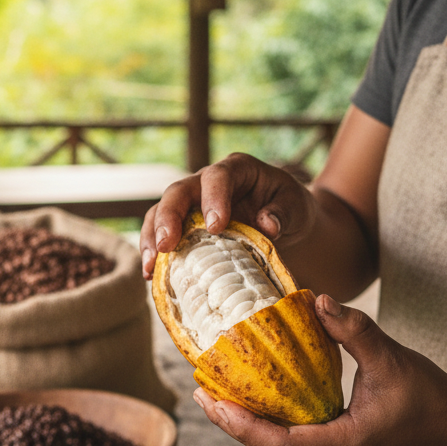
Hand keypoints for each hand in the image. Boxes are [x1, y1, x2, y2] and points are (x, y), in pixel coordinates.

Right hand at [140, 153, 315, 278]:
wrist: (285, 222)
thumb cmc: (289, 208)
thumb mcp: (296, 206)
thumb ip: (283, 212)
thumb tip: (268, 225)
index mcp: (236, 169)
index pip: (218, 176)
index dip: (213, 198)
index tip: (215, 226)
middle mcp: (206, 182)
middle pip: (179, 192)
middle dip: (168, 217)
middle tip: (167, 244)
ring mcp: (191, 204)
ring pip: (160, 212)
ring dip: (151, 238)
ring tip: (150, 266)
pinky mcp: (184, 226)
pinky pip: (160, 234)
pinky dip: (154, 254)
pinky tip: (151, 276)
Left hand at [192, 295, 446, 445]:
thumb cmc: (429, 395)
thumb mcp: (392, 358)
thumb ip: (355, 330)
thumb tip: (318, 300)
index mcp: (347, 444)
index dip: (243, 427)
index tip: (213, 404)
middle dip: (234, 425)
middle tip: (201, 396)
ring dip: (247, 425)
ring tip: (214, 397)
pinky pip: (293, 441)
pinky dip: (267, 423)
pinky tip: (251, 400)